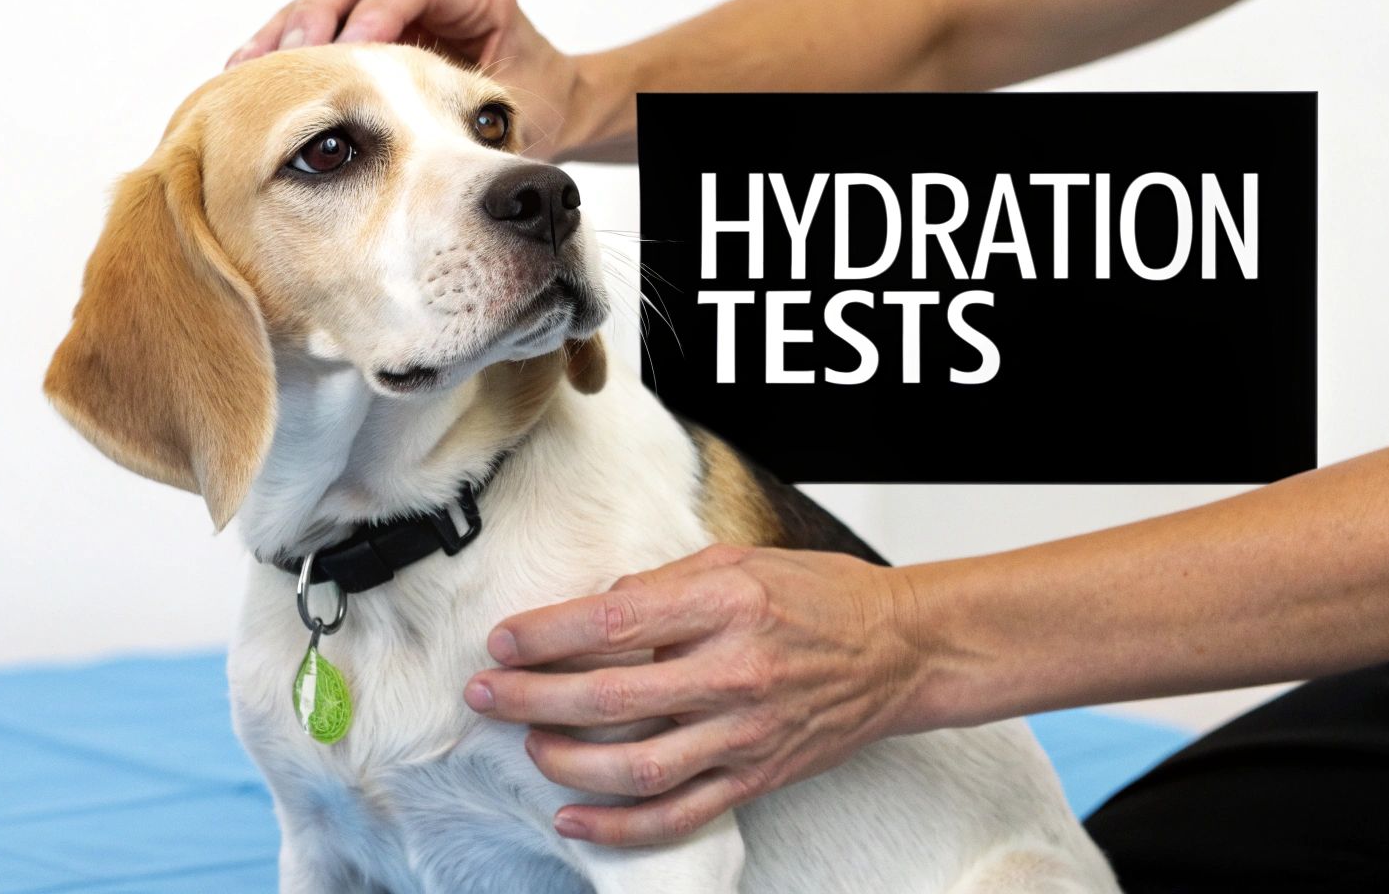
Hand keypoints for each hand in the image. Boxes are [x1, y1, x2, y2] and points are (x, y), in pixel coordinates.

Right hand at [227, 0, 580, 159]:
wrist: (548, 111)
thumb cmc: (542, 112)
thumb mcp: (523, 123)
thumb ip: (488, 129)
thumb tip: (453, 159)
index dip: (379, 13)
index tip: (349, 53)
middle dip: (318, 16)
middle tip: (290, 59)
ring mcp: (394, 3)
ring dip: (286, 33)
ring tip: (249, 73)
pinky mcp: (366, 27)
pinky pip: (315, 26)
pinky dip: (283, 52)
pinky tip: (249, 83)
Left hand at [462, 544, 926, 845]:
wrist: (902, 650)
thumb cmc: (822, 597)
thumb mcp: (740, 561)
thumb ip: (663, 583)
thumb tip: (594, 608)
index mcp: (726, 604)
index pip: (612, 622)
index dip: (545, 635)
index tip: (503, 640)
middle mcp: (734, 671)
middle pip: (609, 695)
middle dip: (531, 697)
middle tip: (486, 693)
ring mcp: (746, 731)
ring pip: (635, 765)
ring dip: (565, 761)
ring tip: (528, 745)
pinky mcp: (757, 776)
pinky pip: (679, 813)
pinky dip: (619, 826)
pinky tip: (573, 817)